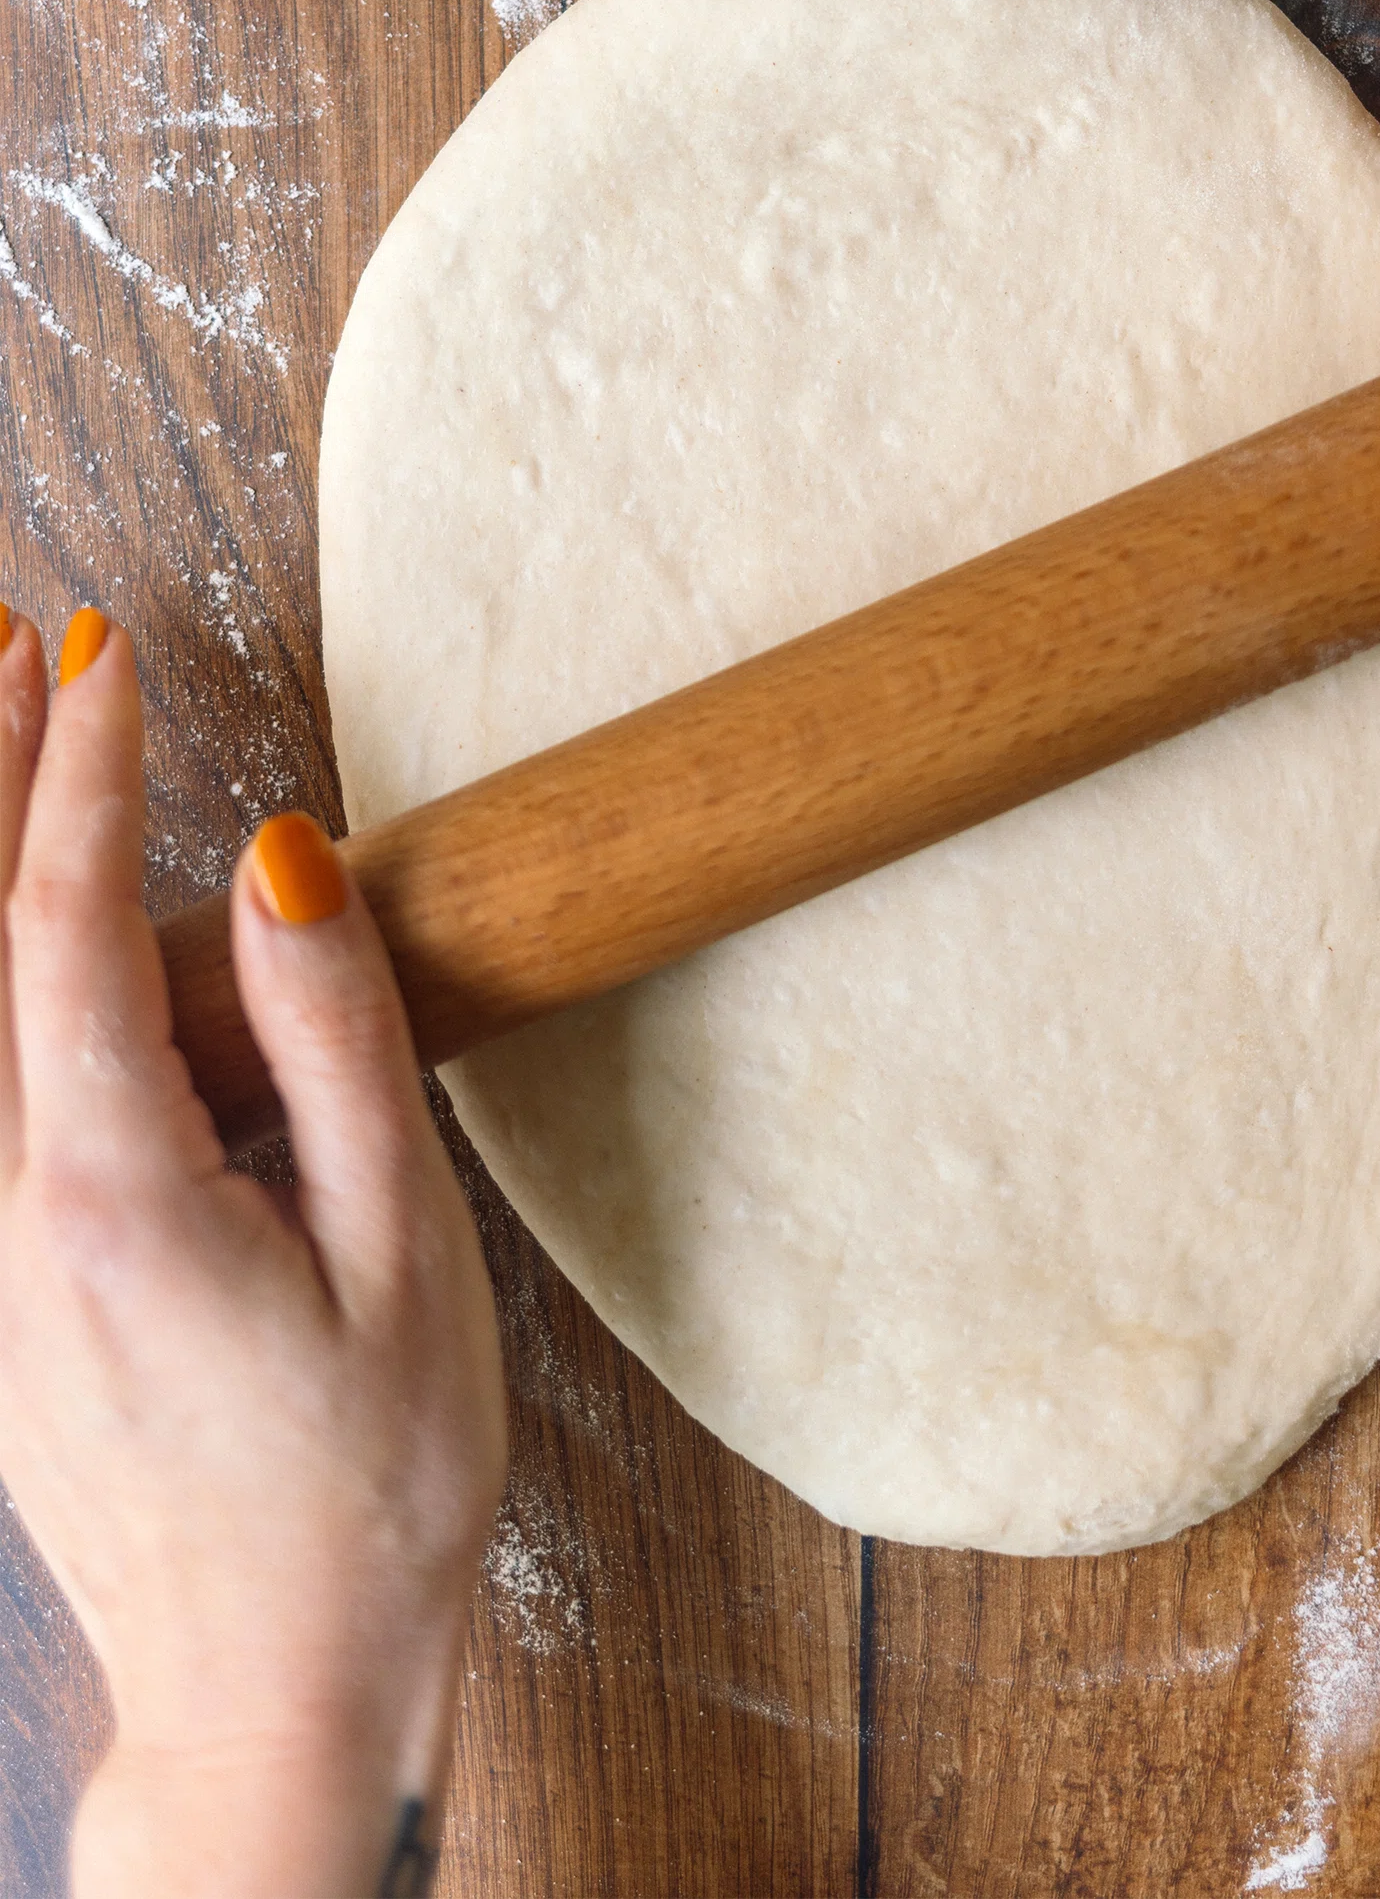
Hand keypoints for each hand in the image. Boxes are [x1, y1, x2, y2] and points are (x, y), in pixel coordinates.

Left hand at [0, 612, 504, 1898]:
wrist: (275, 1678)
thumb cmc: (370, 1476)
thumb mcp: (402, 1248)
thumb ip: (333, 1044)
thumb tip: (283, 865)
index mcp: (109, 1194)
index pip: (65, 927)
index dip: (80, 772)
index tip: (103, 650)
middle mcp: (2, 1219)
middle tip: (10, 639)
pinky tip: (14, 937)